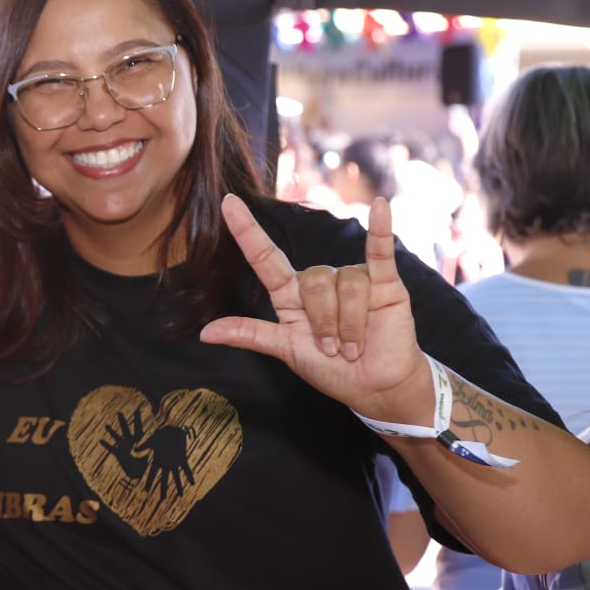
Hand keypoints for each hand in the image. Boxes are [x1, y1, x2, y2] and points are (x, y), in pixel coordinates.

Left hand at [199, 194, 429, 422]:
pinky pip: (380, 251)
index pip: (264, 257)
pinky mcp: (385, 282)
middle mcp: (320, 281)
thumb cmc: (330, 369)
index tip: (228, 203)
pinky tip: (380, 206)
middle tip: (332, 349)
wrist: (374, 386)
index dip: (246, 231)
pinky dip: (381, 229)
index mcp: (290, 294)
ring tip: (354, 346)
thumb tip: (205, 334)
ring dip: (349, 325)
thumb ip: (250, 335)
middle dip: (323, 323)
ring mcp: (352, 278)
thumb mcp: (285, 350)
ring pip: (345, 285)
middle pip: (313, 282)